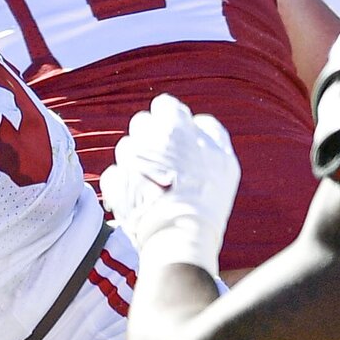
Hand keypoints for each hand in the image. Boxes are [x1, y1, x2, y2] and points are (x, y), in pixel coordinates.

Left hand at [102, 94, 239, 275]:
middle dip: (150, 139)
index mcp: (176, 124)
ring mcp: (128, 158)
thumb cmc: (209, 198)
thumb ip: (211, 134)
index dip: (169, 121)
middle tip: (164, 163)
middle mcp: (148, 135)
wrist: (182, 233)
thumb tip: (196, 122)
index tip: (174, 138)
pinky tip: (140, 197)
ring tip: (154, 184)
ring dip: (136, 161)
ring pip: (126, 148)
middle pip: (142, 124)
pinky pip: (114, 173)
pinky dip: (123, 184)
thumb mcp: (225, 161)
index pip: (164, 106)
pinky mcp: (114, 179)